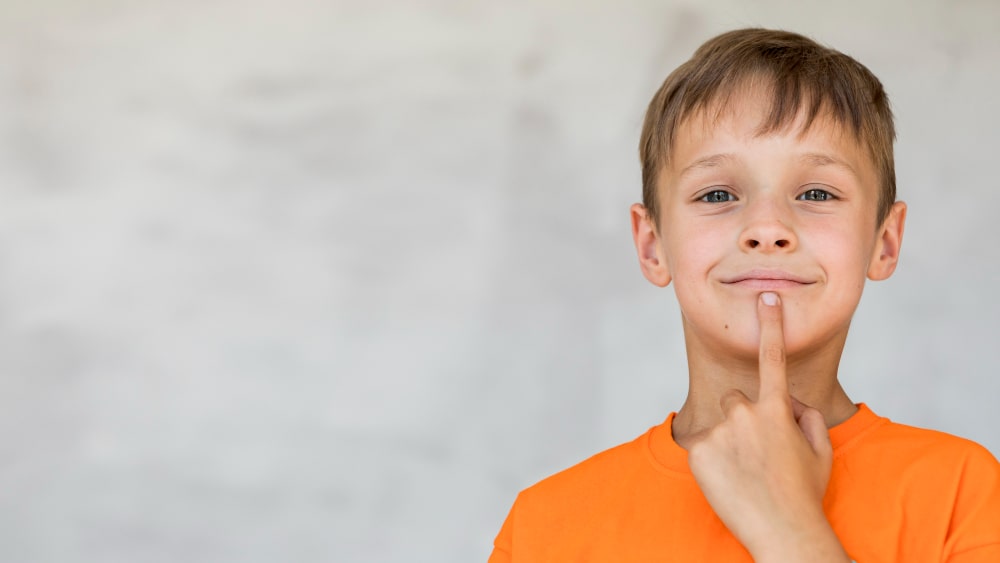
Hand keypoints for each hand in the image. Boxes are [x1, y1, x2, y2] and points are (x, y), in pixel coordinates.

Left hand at [685, 292, 848, 561]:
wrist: (783, 532)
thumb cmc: (804, 494)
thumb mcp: (821, 451)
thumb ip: (807, 416)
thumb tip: (789, 404)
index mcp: (777, 409)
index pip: (773, 358)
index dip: (771, 325)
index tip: (767, 297)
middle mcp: (745, 413)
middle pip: (738, 400)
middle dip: (745, 419)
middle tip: (760, 454)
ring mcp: (720, 431)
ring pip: (721, 425)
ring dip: (729, 441)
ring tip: (747, 474)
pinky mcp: (697, 450)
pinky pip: (703, 445)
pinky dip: (713, 460)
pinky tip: (730, 481)